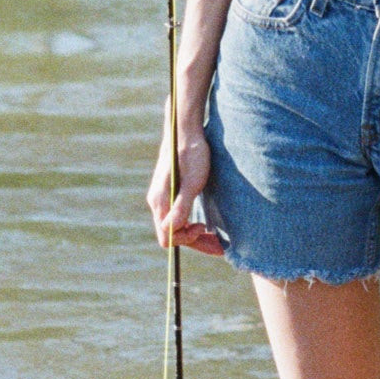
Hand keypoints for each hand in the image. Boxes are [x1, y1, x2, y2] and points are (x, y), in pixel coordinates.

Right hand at [148, 121, 225, 257]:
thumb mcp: (192, 182)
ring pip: (178, 226)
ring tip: (218, 242)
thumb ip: (181, 207)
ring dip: (196, 236)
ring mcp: (164, 197)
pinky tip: (207, 226)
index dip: (186, 238)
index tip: (203, 228)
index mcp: (159, 201)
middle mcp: (158, 202)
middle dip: (196, 243)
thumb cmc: (191, 153)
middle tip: (221, 248)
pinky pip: (180, 216)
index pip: (167, 235)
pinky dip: (193, 224)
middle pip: (173, 234)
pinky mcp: (172, 192)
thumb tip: (171, 232)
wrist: (186, 130)